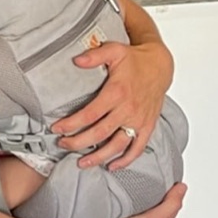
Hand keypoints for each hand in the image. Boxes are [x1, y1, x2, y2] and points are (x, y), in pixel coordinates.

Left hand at [57, 38, 172, 168]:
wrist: (161, 66)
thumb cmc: (135, 60)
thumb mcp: (114, 51)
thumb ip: (95, 55)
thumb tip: (76, 60)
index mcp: (117, 92)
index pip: (90, 114)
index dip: (72, 124)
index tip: (57, 128)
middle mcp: (128, 109)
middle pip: (100, 133)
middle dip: (78, 142)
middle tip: (63, 145)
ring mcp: (139, 120)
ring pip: (117, 145)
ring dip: (99, 156)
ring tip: (82, 163)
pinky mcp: (148, 126)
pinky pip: (138, 148)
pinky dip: (126, 160)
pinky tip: (113, 166)